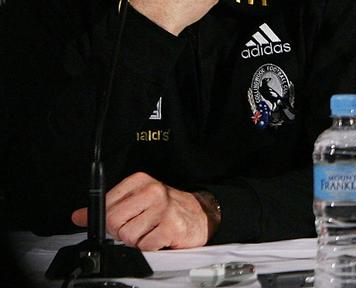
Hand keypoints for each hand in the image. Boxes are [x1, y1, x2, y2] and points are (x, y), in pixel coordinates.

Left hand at [70, 172, 210, 249]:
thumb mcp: (137, 200)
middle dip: (122, 232)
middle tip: (138, 228)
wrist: (201, 214)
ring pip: (128, 236)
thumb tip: (79, 216)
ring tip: (151, 232)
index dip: (110, 219)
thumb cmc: (168, 208)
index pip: (105, 205)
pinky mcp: (171, 227)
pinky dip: (150, 248)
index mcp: (140, 181)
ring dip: (137, 241)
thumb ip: (108, 207)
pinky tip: (160, 239)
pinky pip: (144, 246)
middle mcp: (153, 191)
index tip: (122, 220)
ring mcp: (163, 209)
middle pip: (114, 222)